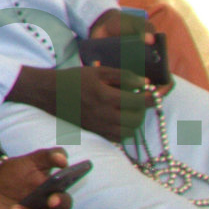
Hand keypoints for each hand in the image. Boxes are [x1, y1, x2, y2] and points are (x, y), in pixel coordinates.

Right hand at [6, 65, 150, 144]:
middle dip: (143, 108)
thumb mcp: (98, 70)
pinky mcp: (95, 132)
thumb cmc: (74, 78)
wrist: (50, 92)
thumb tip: (145, 83)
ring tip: (131, 108)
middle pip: (137, 118)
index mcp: (105, 96)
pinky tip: (121, 118)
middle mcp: (104, 114)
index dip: (152, 97)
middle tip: (140, 98)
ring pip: (130, 131)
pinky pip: (118, 138)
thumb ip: (123, 76)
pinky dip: (126, 129)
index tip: (158, 92)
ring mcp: (99, 126)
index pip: (139, 101)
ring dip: (136, 120)